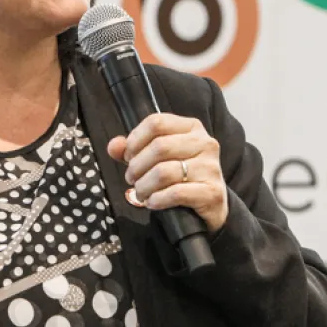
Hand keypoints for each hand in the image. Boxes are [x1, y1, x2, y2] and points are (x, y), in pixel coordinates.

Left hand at [107, 113, 228, 232]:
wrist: (211, 204)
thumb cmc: (183, 176)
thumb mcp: (159, 157)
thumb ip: (134, 149)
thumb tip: (114, 146)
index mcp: (192, 127)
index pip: (156, 122)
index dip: (135, 140)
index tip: (128, 156)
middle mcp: (205, 143)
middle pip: (159, 147)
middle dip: (137, 166)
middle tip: (131, 178)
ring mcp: (210, 168)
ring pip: (164, 172)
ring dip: (144, 186)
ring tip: (141, 192)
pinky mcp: (211, 192)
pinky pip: (176, 193)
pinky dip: (157, 199)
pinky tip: (153, 202)